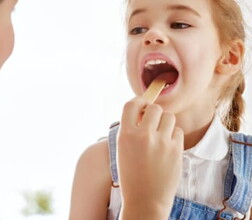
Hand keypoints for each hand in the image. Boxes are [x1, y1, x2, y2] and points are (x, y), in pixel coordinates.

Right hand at [117, 97, 183, 219]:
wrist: (145, 200)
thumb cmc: (131, 174)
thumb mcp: (123, 149)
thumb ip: (131, 128)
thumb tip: (143, 110)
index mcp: (126, 135)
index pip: (131, 104)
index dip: (138, 101)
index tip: (142, 103)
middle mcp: (143, 135)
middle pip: (154, 107)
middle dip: (153, 112)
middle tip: (152, 121)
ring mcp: (161, 142)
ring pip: (169, 116)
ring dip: (165, 122)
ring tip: (161, 134)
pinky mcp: (176, 150)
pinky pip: (178, 130)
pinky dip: (173, 135)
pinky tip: (167, 146)